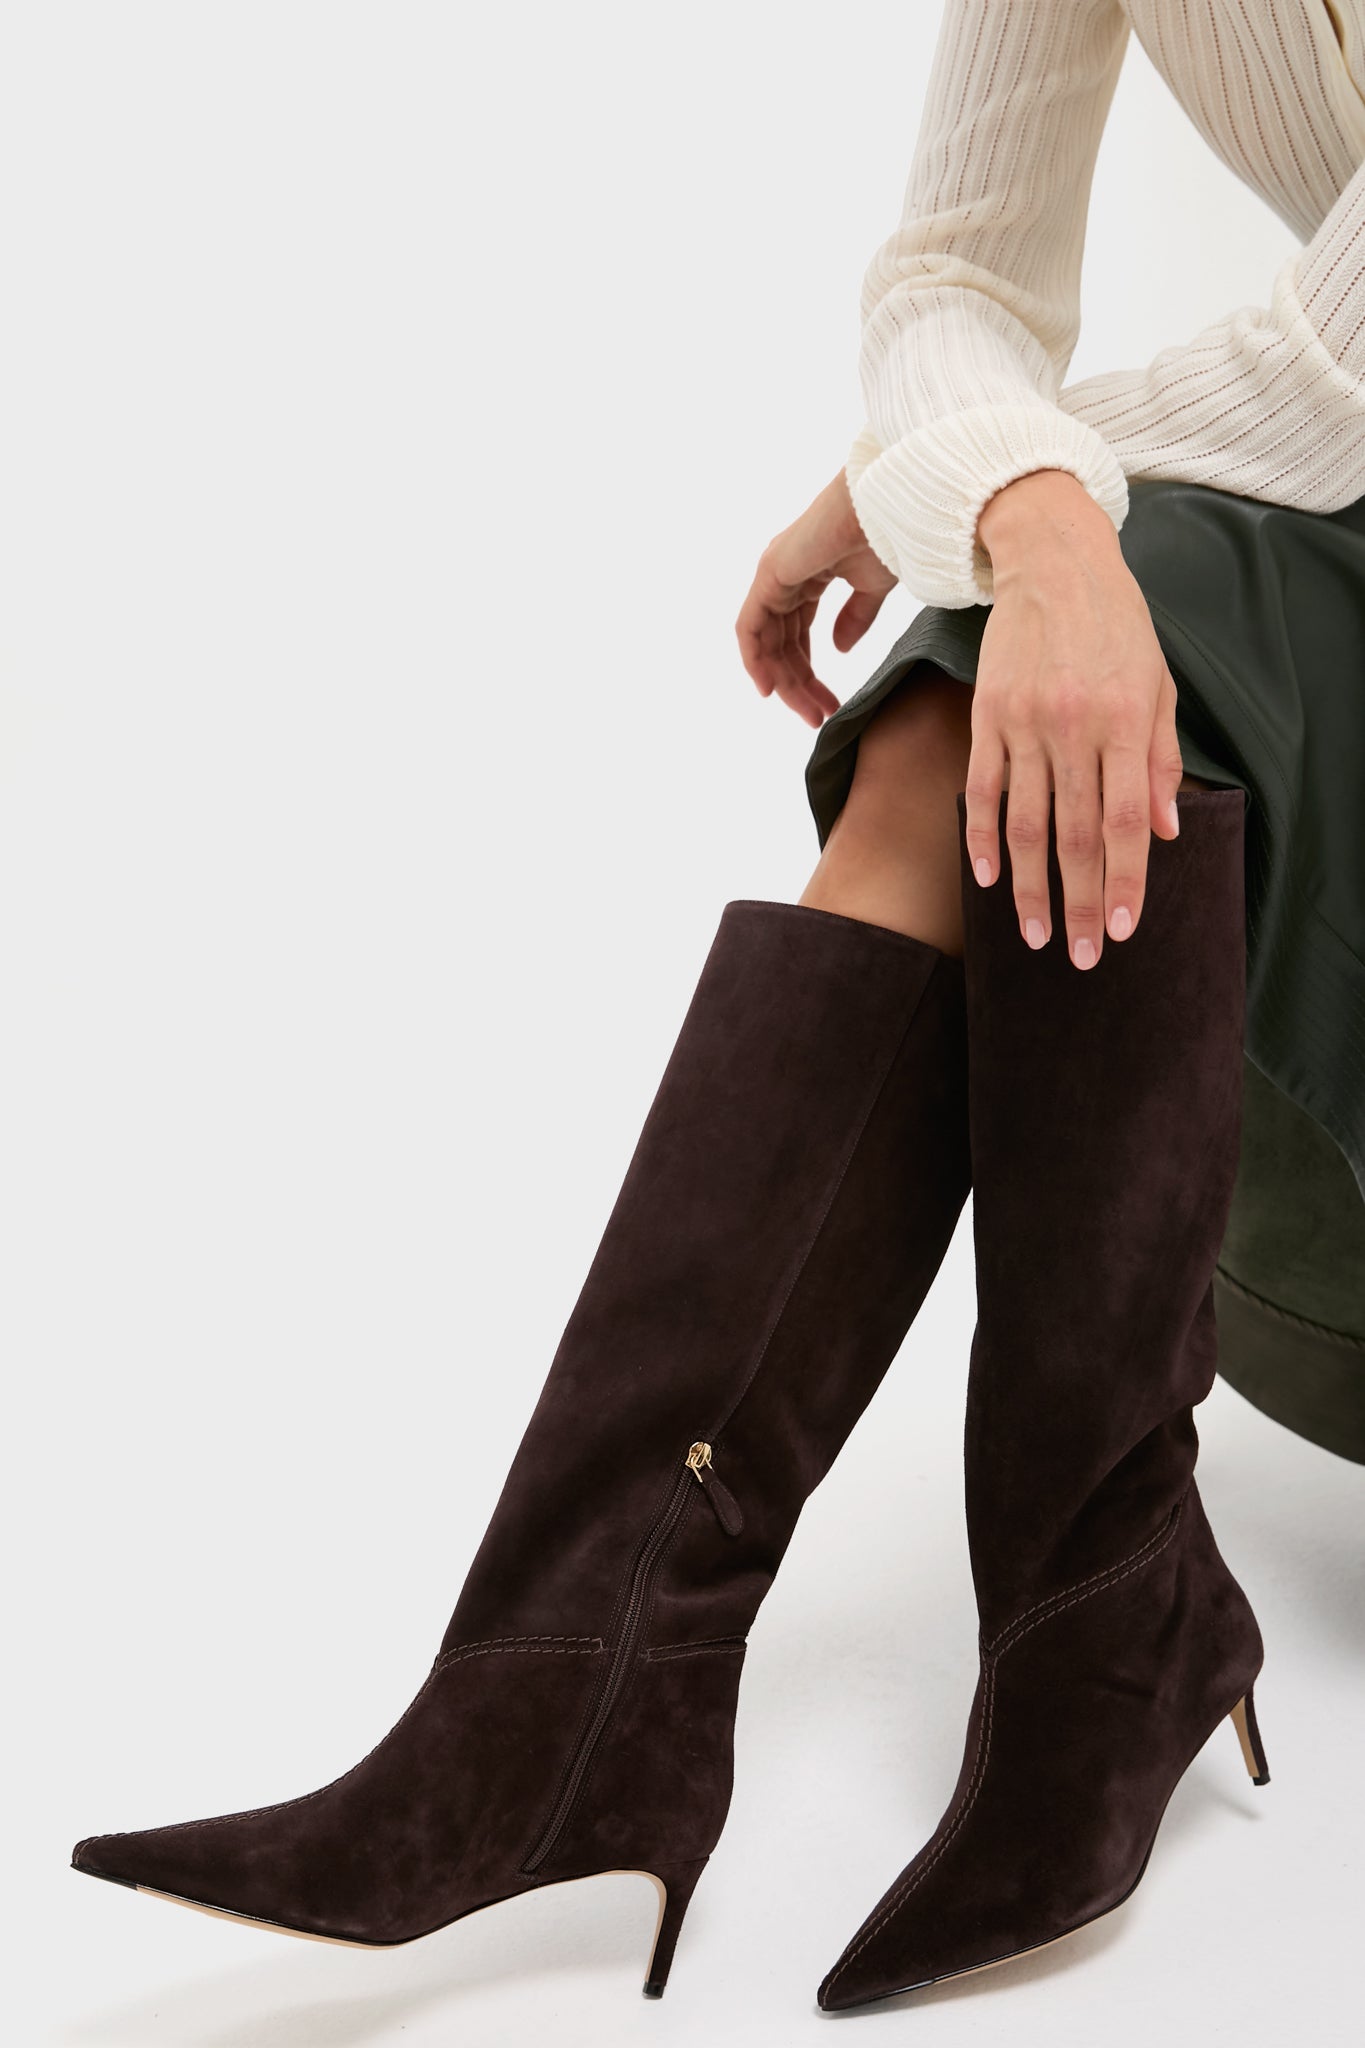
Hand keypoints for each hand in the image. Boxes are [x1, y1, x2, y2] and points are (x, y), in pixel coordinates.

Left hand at [735, 468, 897, 726]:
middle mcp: (786, 578)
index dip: (810, 672)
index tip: (828, 705)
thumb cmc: (887, 534)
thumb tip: (839, 649)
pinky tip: (768, 689)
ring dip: (784, 682)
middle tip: (819, 718)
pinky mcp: (769, 575)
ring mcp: (774, 575)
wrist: (891, 506)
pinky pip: (749, 628)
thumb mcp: (872, 588)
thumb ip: (854, 618)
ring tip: (808, 713)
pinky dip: (754, 660)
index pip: (799, 634)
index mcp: (808, 576)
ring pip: (767, 643)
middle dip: (800, 685)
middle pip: (783, 645)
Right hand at [965, 469, 1184, 969]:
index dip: (1127, 880)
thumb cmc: (1116, 625)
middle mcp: (1075, 726)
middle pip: (1077, 834)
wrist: (1053, 562)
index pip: (1127, 820)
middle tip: (1084, 957)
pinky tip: (987, 878)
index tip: (1125, 928)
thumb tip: (1166, 831)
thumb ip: (1163, 760)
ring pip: (1025, 822)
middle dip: (1082, 902)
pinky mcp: (987, 715)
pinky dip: (982, 837)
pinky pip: (982, 788)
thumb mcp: (1160, 684)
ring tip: (1037, 935)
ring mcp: (1025, 723)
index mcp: (1127, 720)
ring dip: (1029, 888)